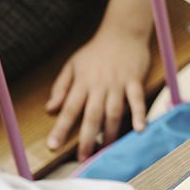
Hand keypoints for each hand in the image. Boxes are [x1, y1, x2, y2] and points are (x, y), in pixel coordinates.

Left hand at [44, 28, 150, 159]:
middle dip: (87, 138)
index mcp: (82, 82)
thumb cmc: (96, 50)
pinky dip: (138, 114)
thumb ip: (61, 87)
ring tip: (106, 149)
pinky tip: (139, 128)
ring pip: (113, 112)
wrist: (122, 32)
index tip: (54, 146)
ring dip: (110, 132)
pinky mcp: (134, 80)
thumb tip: (50, 108)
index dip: (61, 128)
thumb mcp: (72, 64)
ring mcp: (118, 83)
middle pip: (91, 116)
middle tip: (83, 157)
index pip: (69, 108)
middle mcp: (99, 85)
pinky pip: (136, 99)